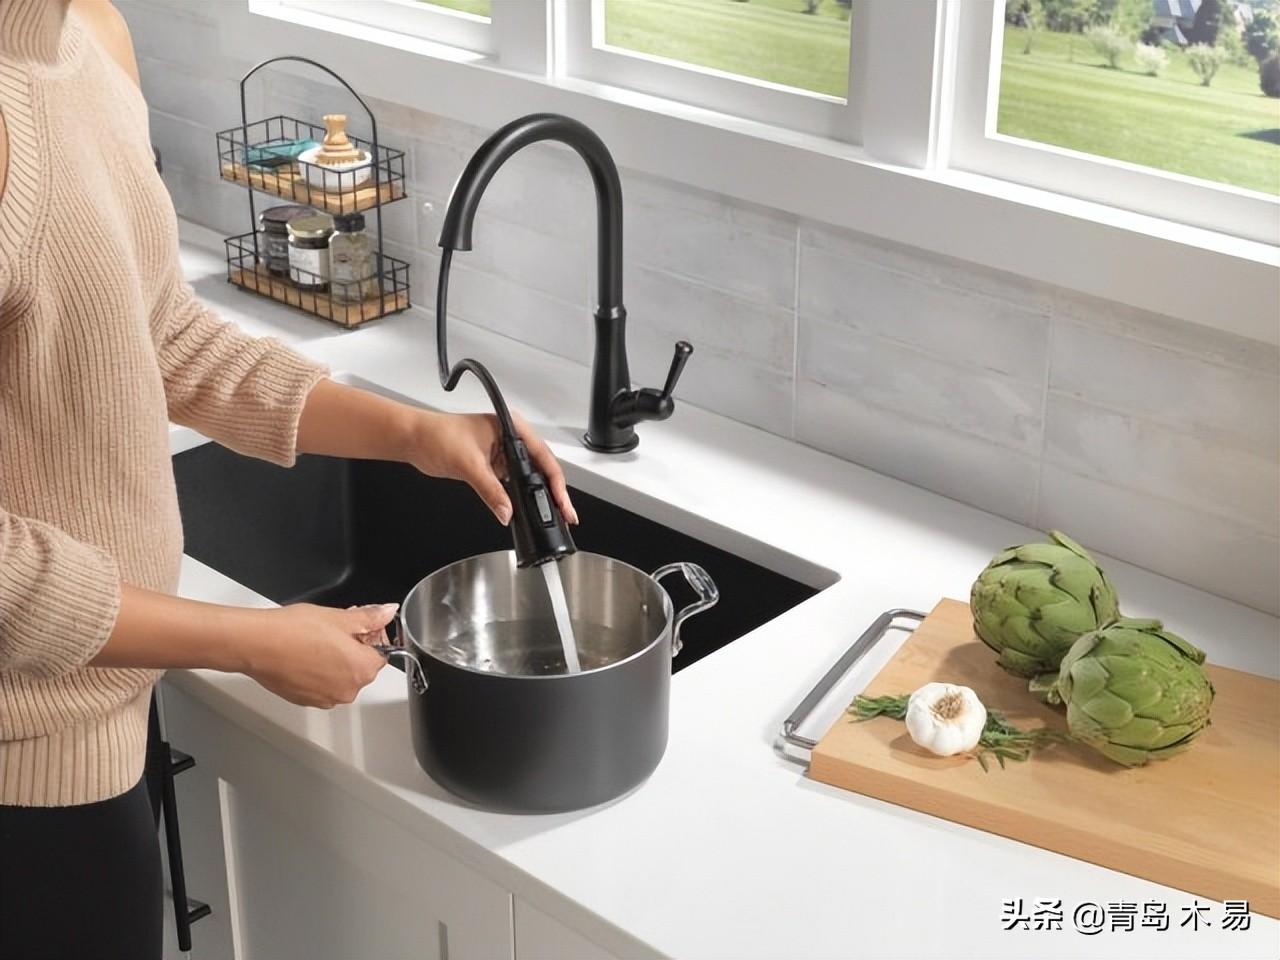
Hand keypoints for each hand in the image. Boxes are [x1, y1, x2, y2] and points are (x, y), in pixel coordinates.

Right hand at [243, 603, 395, 707]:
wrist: (256, 644)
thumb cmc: (292, 632)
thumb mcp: (339, 617)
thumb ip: (370, 617)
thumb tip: (387, 612)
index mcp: (361, 669)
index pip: (382, 654)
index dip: (371, 637)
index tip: (360, 626)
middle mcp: (346, 690)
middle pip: (361, 668)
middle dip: (354, 649)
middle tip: (335, 630)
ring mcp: (325, 698)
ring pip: (340, 677)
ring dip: (335, 662)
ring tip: (316, 641)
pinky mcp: (305, 700)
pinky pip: (321, 686)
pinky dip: (318, 672)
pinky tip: (305, 655)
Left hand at [405, 410, 577, 525]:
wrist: (413, 439)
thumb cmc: (436, 436)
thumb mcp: (468, 465)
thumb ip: (490, 490)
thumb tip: (507, 511)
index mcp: (511, 427)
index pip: (543, 457)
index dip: (556, 482)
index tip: (562, 502)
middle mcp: (511, 438)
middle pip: (542, 468)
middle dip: (553, 492)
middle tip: (565, 513)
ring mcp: (503, 452)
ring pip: (530, 477)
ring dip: (539, 496)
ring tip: (552, 514)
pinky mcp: (494, 465)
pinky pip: (514, 483)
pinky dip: (522, 497)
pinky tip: (528, 508)